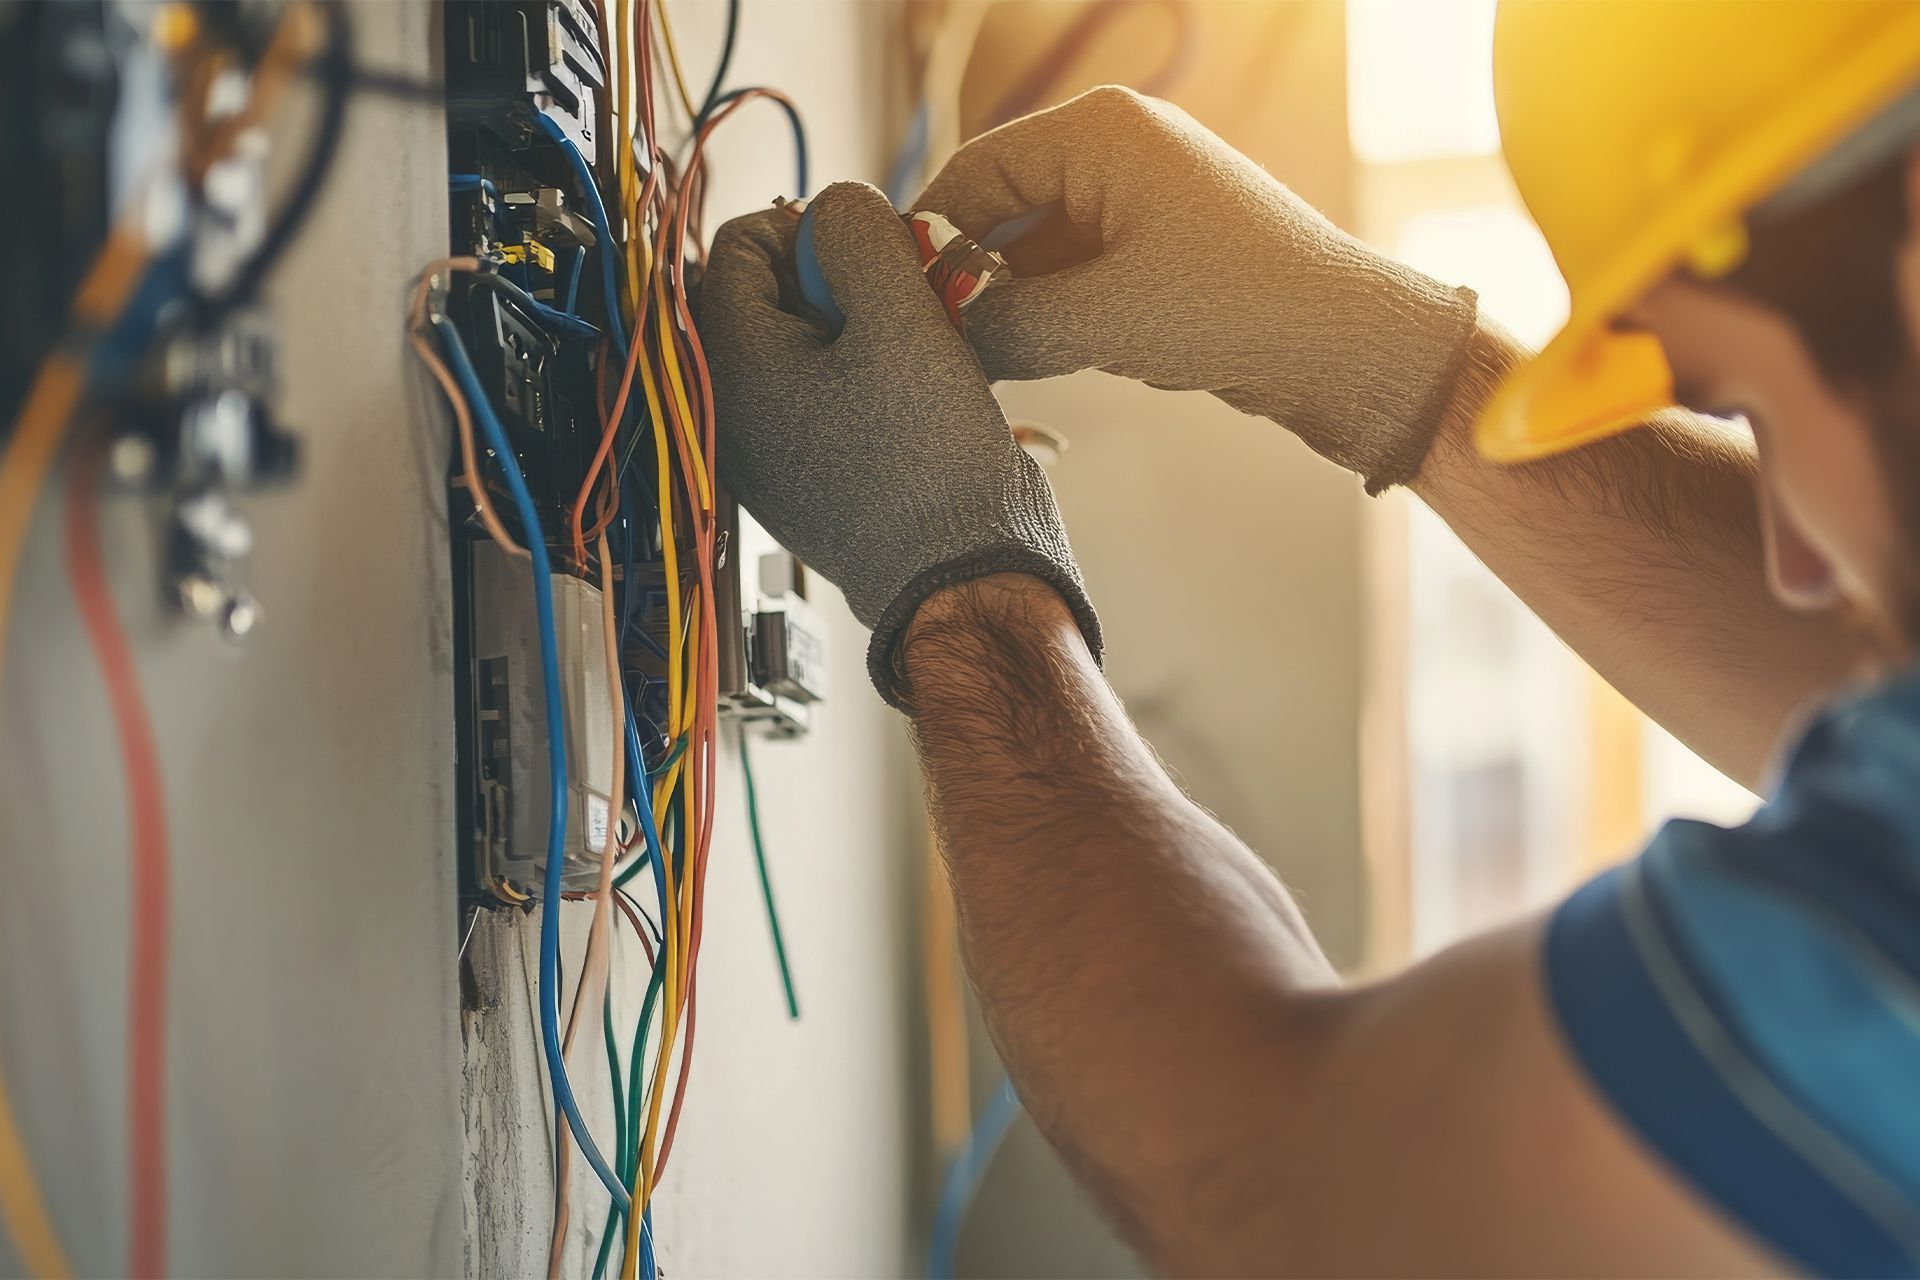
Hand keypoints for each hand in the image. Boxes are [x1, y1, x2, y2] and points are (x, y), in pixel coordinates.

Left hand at [699, 181, 1100, 706]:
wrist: (963, 572)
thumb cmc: (928, 463)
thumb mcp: (899, 317)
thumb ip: (860, 236)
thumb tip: (838, 205)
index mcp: (733, 367)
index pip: (736, 248)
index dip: (803, 224)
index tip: (863, 239)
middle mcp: (736, 409)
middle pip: (767, 295)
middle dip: (835, 275)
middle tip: (898, 285)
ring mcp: (772, 448)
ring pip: (802, 343)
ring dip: (860, 319)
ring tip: (920, 331)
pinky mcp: (813, 474)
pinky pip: (825, 392)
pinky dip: (867, 368)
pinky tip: (920, 379)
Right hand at [915, 86, 1481, 491]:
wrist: (1347, 347)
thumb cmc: (1237, 309)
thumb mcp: (1100, 319)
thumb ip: (1005, 322)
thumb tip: (946, 337)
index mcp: (1100, 131)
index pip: (976, 172)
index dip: (930, 241)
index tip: (900, 306)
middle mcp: (1119, 149)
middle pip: (1004, 207)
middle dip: (972, 275)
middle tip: (939, 345)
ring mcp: (1144, 197)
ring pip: (1041, 247)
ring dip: (1014, 302)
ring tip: (987, 360)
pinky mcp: (1164, 247)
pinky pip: (1081, 271)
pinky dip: (1055, 311)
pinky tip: (1041, 357)